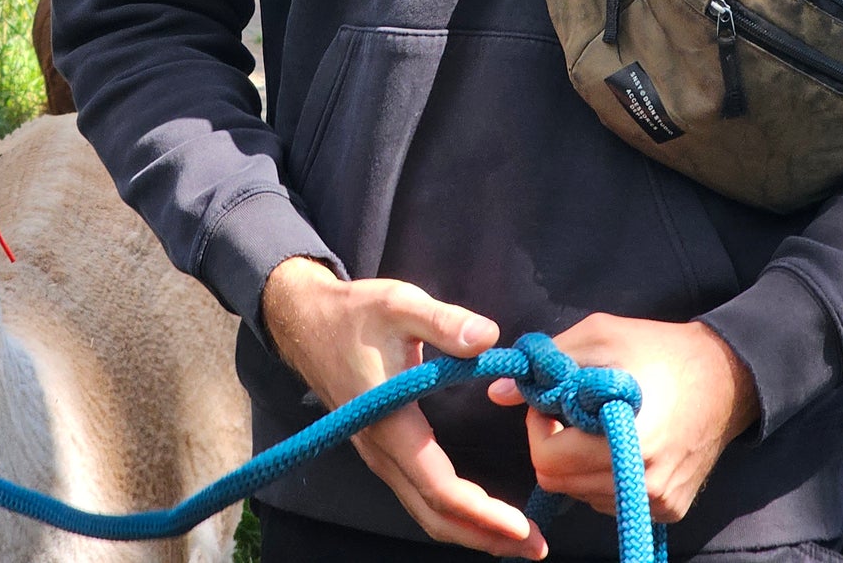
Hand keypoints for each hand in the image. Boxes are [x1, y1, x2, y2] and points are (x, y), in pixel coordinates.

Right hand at [261, 257, 547, 557]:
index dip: (482, 513)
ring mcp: (379, 455)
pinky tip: (480, 509)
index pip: (439, 487)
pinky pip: (418, 496)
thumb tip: (489, 337)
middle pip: (434, 516)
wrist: (306, 322)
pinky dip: (453, 512)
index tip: (522, 527)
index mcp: (392, 424)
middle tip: (536, 548)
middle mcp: (382, 452)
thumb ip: (446, 322)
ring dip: (471, 530)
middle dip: (485, 537)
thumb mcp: (401, 304)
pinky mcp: (381, 450)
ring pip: (425, 512)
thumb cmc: (356, 313)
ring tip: (516, 538)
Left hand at [488, 315, 757, 523]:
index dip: (538, 429)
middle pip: (562, 484)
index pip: (550, 463)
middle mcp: (646, 486)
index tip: (552, 402)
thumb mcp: (601, 337)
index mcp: (629, 443)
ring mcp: (660, 504)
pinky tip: (619, 441)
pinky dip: (601, 474)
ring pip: (583, 495)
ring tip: (598, 422)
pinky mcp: (669, 511)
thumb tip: (498, 393)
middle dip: (553, 446)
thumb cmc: (659, 349)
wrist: (727, 377)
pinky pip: (610, 500)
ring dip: (577, 462)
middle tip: (569, 411)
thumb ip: (550, 364)